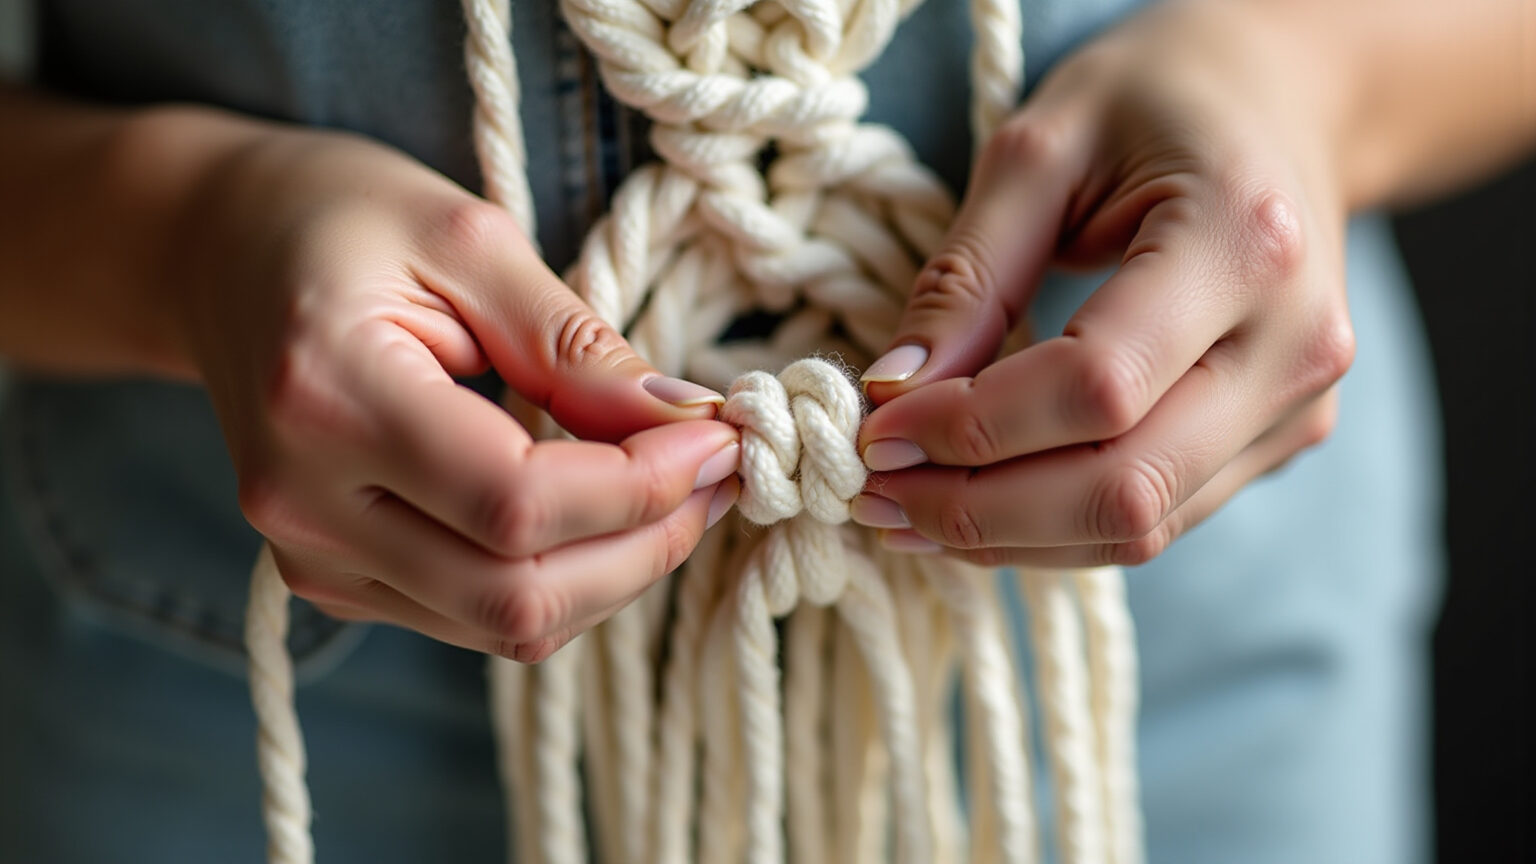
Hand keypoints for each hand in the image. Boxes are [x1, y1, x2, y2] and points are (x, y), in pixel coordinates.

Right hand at [170, 119, 739, 661]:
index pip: (516, 503)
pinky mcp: (334, 579)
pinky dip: (567, 579)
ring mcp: (312, 558)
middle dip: (649, 546)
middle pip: (518, 595)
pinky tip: (609, 514)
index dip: (640, 487)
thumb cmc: (339, 219)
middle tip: (720, 475)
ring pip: (508, 625)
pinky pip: (479, 616)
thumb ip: (577, 345)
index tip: (719, 437)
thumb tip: (688, 423)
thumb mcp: (469, 238)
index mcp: (325, 399)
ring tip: (682, 489)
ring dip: (620, 572)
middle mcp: (303, 505)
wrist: (216, 253)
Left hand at [851, 0, 1354, 567]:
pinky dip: (1052, 528)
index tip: (876, 427)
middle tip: (875, 492)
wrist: (1280, 105)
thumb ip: (966, 275)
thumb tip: (892, 390)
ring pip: (1138, 527)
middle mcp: (1296, 343)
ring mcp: (1300, 405)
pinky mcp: (1282, 440)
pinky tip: (976, 503)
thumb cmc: (1155, 104)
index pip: (1096, 387)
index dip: (971, 427)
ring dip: (1006, 537)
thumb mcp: (1039, 149)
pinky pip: (1157, 519)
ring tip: (905, 508)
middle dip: (977, 509)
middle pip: (1122, 487)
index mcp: (1246, 243)